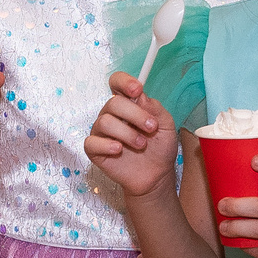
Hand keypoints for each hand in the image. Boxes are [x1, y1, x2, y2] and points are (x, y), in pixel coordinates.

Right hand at [84, 73, 177, 200]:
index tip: (137, 89)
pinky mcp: (95, 150)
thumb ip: (154, 108)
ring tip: (142, 144)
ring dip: (126, 133)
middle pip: (113, 103)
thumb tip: (140, 95)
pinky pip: (92, 142)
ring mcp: (102, 132)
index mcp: (128, 104)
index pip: (116, 82)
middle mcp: (112, 114)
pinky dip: (106, 145)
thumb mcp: (166, 125)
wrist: (156, 175)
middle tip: (152, 127)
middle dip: (135, 114)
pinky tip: (119, 150)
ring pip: (104, 122)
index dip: (123, 82)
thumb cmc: (160, 148)